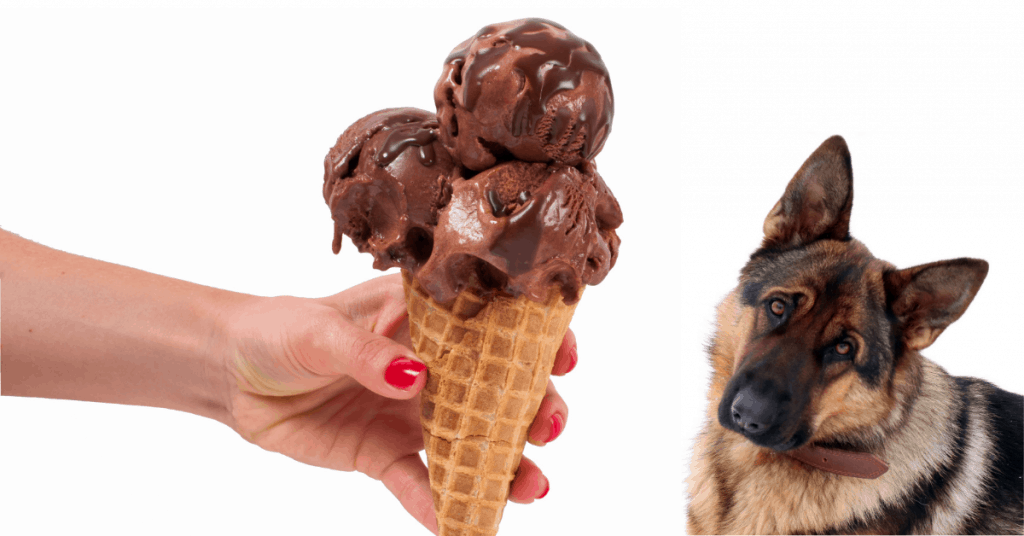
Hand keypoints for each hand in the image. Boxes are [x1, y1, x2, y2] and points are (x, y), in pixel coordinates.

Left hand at [220, 273, 577, 533]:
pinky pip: (419, 483)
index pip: (491, 323)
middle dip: (533, 408)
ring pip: (472, 440)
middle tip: (549, 426)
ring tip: (532, 487)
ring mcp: (413, 413)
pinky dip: (439, 503)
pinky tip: (460, 524)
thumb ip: (365, 352)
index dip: (533, 338)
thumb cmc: (278, 331)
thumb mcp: (317, 331)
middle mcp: (431, 365)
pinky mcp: (386, 455)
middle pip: (497, 388)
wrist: (232, 376)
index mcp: (423, 318)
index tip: (563, 355)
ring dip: (506, 463)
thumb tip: (414, 376)